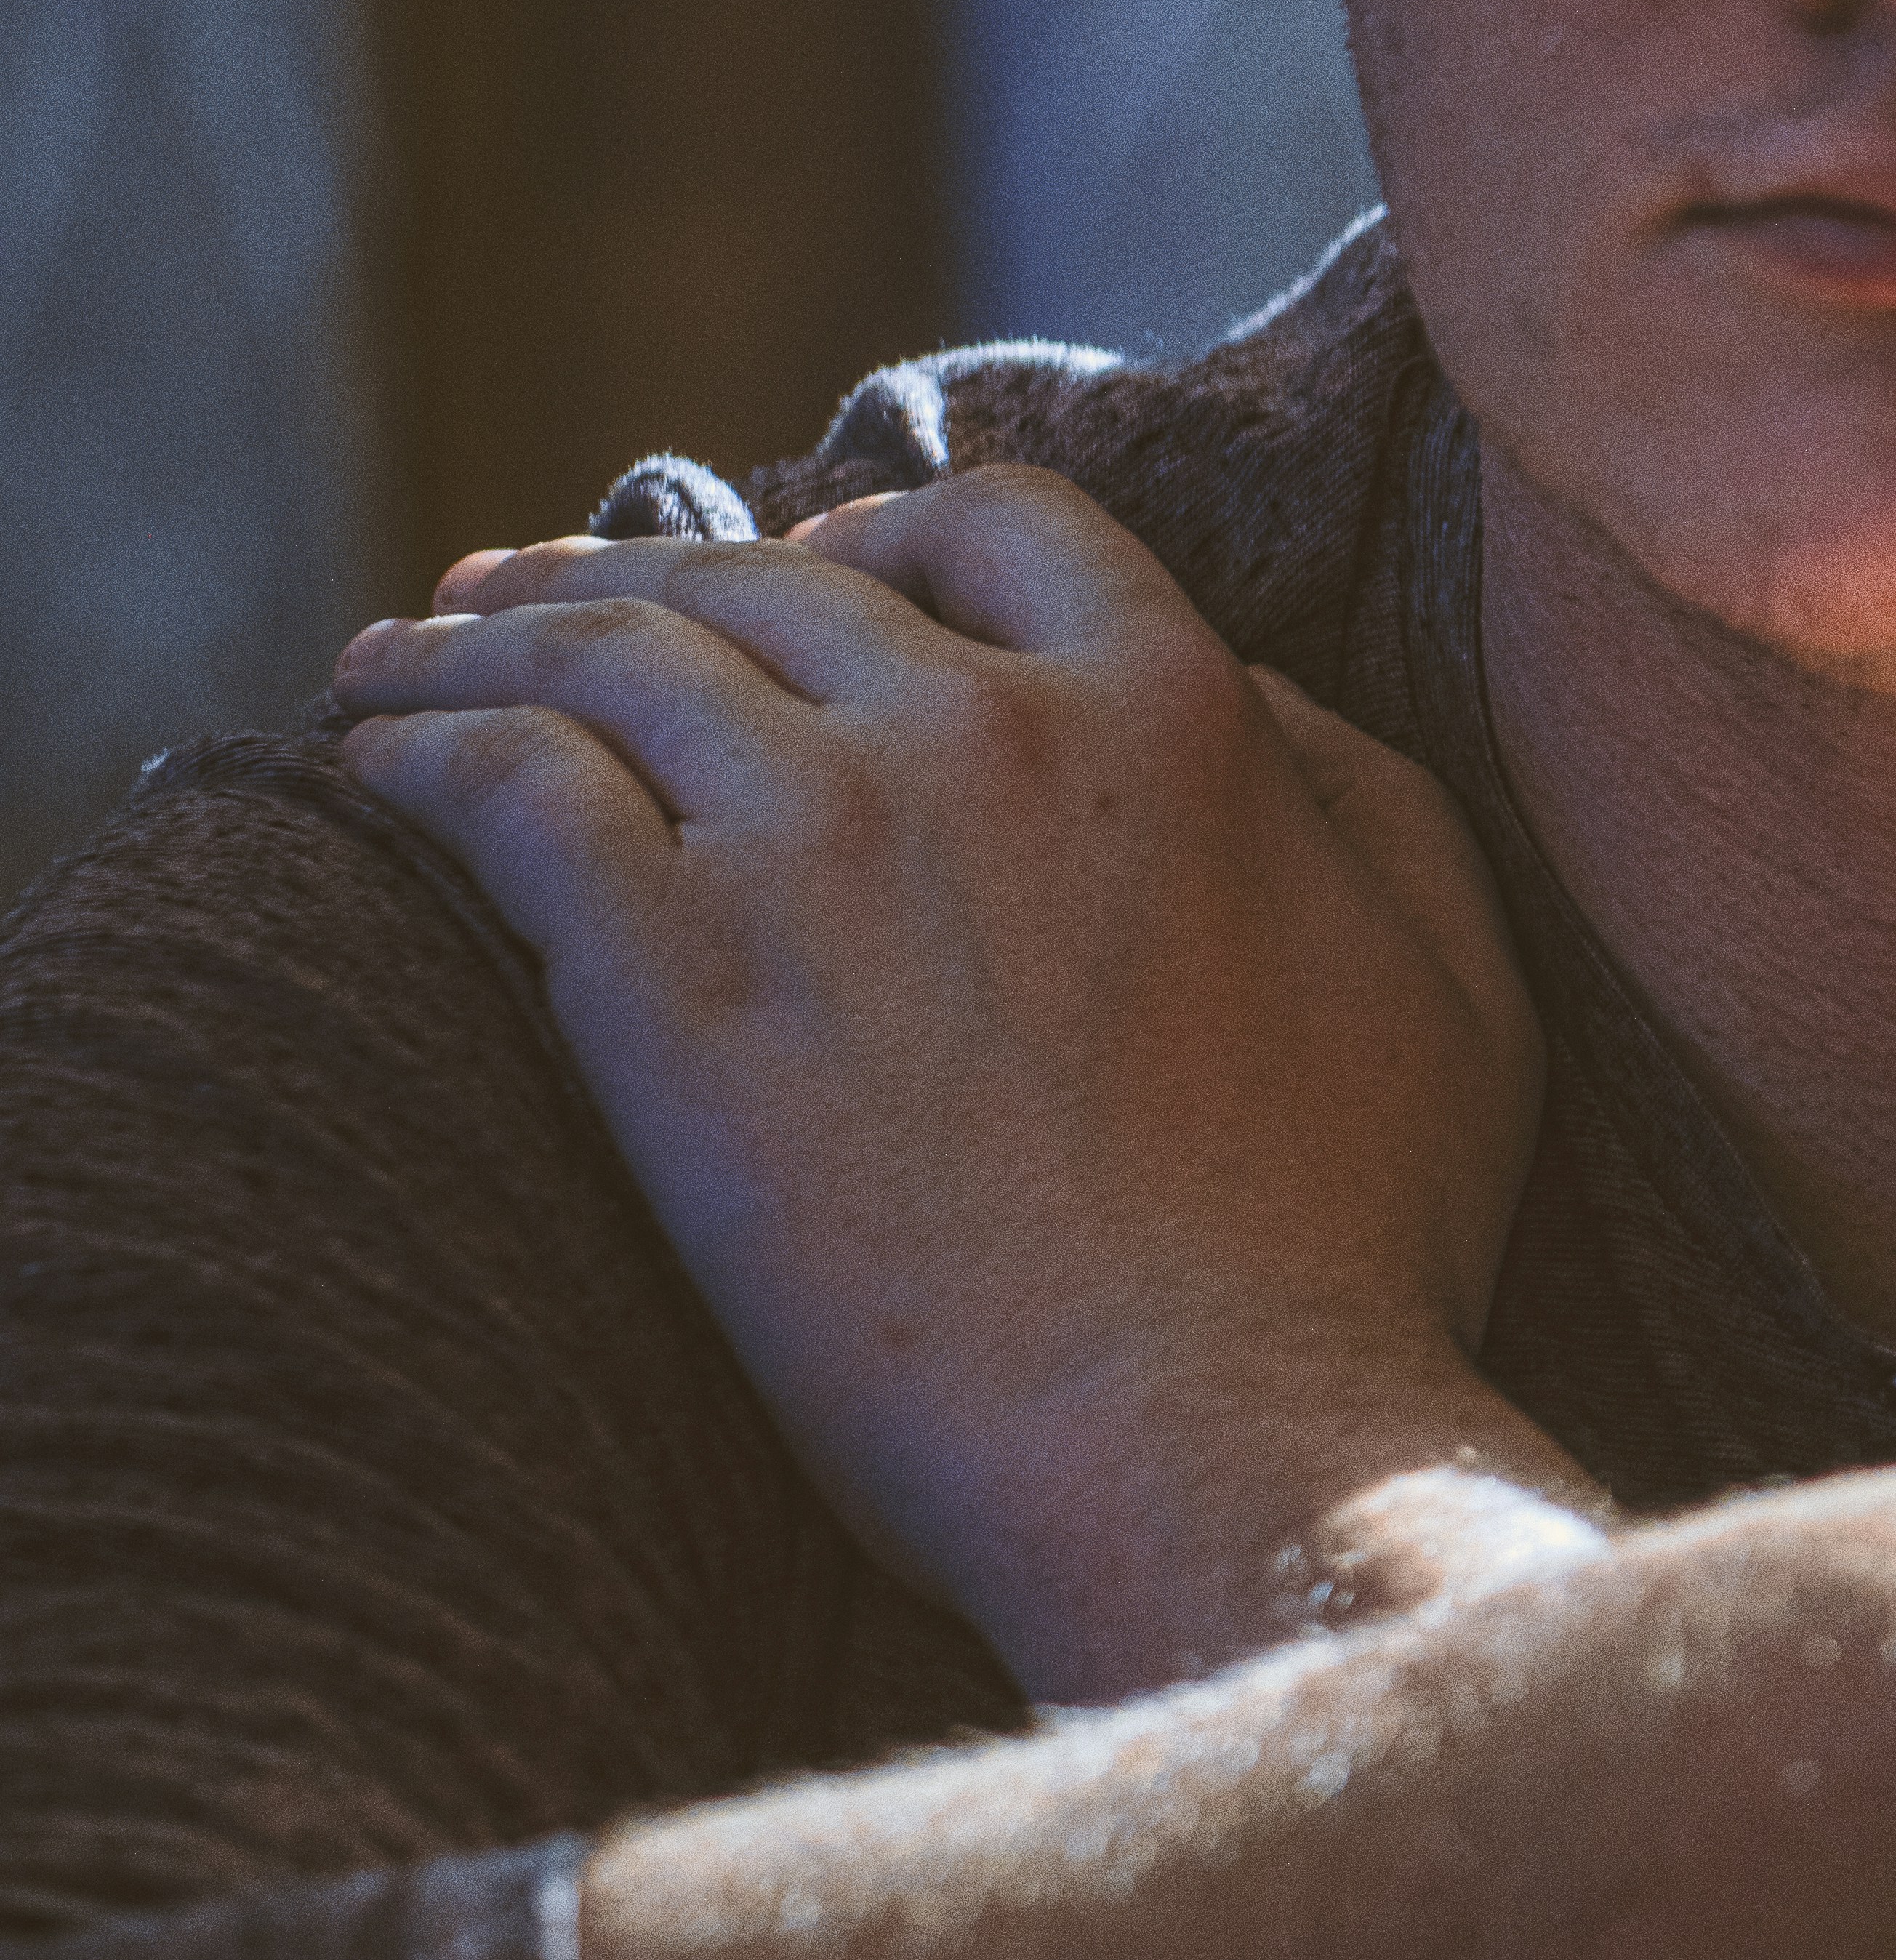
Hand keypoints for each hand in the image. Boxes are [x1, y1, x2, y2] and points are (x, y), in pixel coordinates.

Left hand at [333, 470, 1579, 1694]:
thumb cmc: (1356, 1249)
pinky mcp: (669, 969)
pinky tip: (373, 763)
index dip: (874, 535)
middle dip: (624, 571)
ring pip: (599, 656)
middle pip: (759, 583)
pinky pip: (499, 790)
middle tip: (518, 600)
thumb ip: (1364, 792)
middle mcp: (980, 726)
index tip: (796, 573)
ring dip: (479, 638)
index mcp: (1173, 705)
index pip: (990, 524)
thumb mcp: (1457, 975)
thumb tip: (1253, 697)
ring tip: (396, 663)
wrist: (1203, 1435)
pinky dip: (422, 751)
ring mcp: (812, 836)